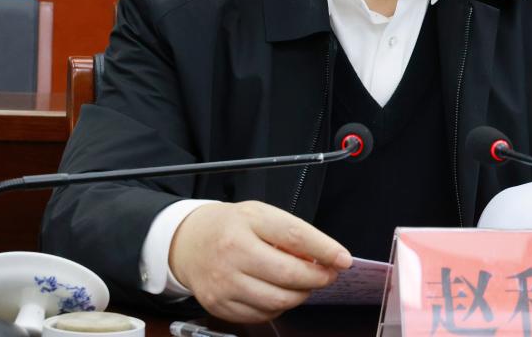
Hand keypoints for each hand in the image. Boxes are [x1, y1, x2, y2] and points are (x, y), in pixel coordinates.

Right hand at [168, 201, 352, 322]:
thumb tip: (323, 258)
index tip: (343, 259)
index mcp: (248, 222)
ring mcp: (224, 281)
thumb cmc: (231, 227)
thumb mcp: (260, 216)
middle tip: (328, 274)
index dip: (324, 249)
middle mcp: (233, 251)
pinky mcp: (219, 305)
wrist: (189, 242)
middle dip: (317, 278)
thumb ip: (291, 234)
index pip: (294, 236)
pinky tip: (278, 293)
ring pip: (277, 300)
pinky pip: (261, 315)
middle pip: (288, 274)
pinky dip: (278, 307)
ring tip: (303, 284)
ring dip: (300, 295)